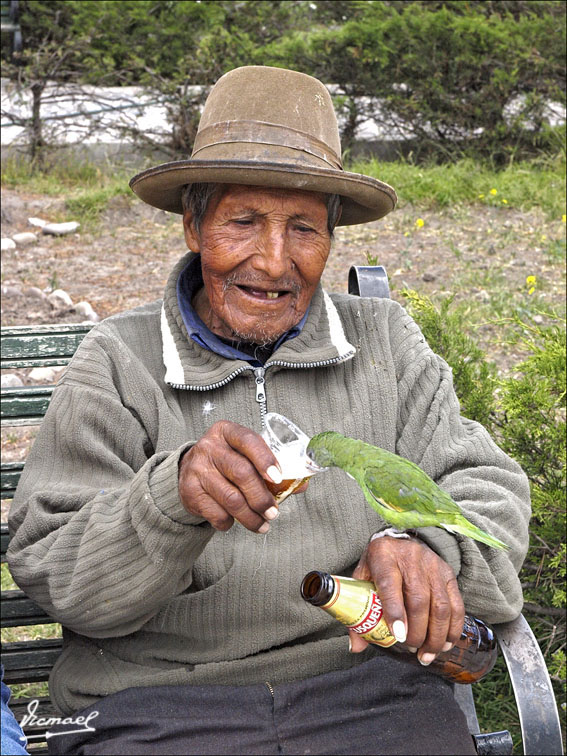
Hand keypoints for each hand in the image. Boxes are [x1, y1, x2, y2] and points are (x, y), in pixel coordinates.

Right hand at [179, 420, 285, 532]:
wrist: (187, 471)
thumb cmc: (225, 462)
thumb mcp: (244, 455)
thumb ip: (271, 468)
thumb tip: (301, 485)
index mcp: (227, 432)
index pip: (248, 440)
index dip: (265, 459)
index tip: (278, 477)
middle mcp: (209, 447)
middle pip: (242, 473)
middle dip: (262, 497)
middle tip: (273, 512)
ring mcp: (198, 469)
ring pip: (231, 499)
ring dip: (251, 517)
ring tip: (262, 524)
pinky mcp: (190, 492)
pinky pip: (217, 513)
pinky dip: (230, 522)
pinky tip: (235, 521)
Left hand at [349, 536, 463, 665]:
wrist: (400, 541)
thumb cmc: (378, 564)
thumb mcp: (362, 578)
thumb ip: (358, 610)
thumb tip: (356, 646)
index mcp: (383, 557)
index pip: (390, 584)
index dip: (395, 611)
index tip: (398, 636)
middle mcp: (411, 559)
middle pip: (418, 599)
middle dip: (416, 631)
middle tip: (409, 648)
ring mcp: (433, 566)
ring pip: (440, 605)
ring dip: (435, 636)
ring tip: (426, 654)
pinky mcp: (448, 574)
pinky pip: (456, 605)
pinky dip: (453, 629)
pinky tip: (445, 644)